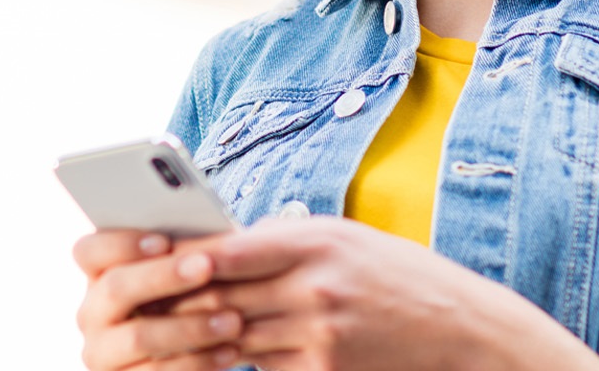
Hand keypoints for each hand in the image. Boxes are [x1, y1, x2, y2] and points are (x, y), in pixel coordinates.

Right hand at [72, 228, 248, 369]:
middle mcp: (92, 313)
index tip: (165, 240)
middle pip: (115, 288)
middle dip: (163, 276)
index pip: (89, 250)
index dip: (122, 242)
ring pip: (139, 336)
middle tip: (207, 265)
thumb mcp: (178, 276)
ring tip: (234, 320)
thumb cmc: (188, 301)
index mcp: (98, 275)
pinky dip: (198, 361)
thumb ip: (181, 255)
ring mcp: (101, 352)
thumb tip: (213, 239)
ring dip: (190, 327)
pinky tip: (231, 350)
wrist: (185, 353)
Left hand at [166, 216, 598, 370]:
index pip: (226, 248)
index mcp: (315, 241)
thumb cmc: (400, 277)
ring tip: (161, 334)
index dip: (180, 257)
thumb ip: (286, 242)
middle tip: (132, 303)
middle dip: (176, 301)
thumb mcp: (346, 241)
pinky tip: (215, 361)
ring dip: (199, 338)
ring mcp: (319, 334)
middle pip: (221, 296)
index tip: (143, 258)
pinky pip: (265, 369)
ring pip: (235, 338)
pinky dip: (240, 364)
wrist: (466, 332)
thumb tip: (219, 245)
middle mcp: (313, 285)